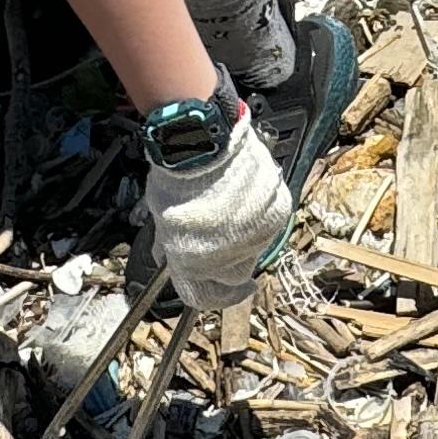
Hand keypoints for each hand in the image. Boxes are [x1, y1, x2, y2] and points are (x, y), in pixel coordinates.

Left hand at [143, 123, 295, 311]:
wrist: (205, 141)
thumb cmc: (177, 175)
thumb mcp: (161, 217)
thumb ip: (170, 244)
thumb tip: (169, 256)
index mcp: (195, 263)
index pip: (204, 297)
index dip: (210, 297)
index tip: (219, 292)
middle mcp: (229, 256)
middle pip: (234, 275)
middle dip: (227, 263)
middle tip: (219, 240)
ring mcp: (257, 234)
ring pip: (254, 248)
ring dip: (243, 236)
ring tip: (229, 207)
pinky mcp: (277, 212)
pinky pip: (269, 224)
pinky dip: (259, 215)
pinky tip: (244, 196)